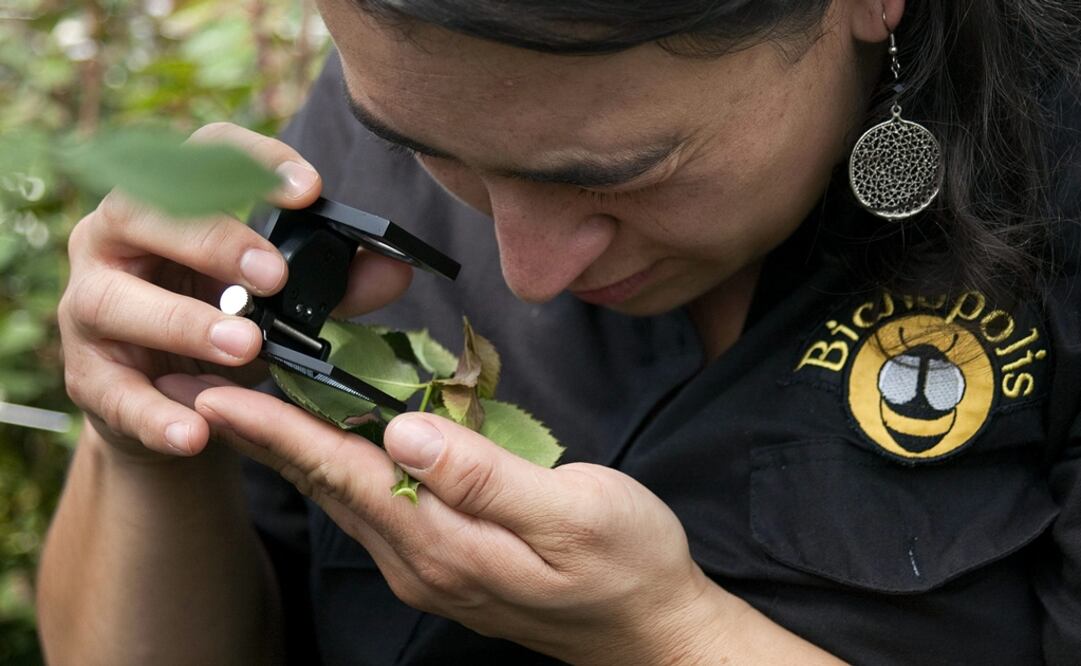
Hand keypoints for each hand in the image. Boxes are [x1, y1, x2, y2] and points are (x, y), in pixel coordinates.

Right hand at [58, 122, 412, 459]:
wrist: (172, 402)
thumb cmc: (224, 324)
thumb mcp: (281, 302)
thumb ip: (335, 286)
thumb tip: (397, 271)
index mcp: (171, 204)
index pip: (200, 153)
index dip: (252, 160)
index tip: (309, 191)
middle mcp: (114, 240)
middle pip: (142, 213)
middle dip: (211, 240)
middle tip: (276, 277)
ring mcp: (88, 305)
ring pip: (115, 300)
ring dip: (183, 322)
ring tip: (245, 345)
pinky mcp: (87, 376)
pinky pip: (112, 393)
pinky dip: (155, 414)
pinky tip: (196, 431)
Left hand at [192, 385, 728, 663]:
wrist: (650, 627)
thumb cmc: (626, 563)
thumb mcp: (572, 512)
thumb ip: (484, 475)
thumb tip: (405, 433)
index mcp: (445, 543)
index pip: (342, 474)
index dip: (278, 431)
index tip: (219, 394)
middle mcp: (421, 560)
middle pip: (326, 486)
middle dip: (261, 437)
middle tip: (205, 387)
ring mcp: (429, 566)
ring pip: (343, 498)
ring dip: (291, 451)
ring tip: (248, 407)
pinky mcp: (446, 561)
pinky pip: (373, 507)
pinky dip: (336, 467)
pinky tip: (329, 443)